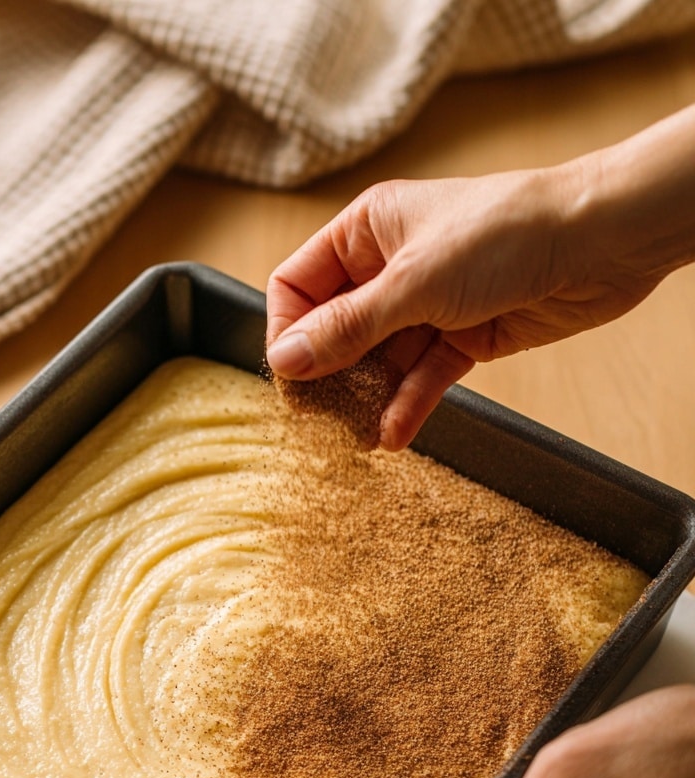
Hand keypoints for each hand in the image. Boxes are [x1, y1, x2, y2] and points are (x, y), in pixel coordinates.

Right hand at [265, 115, 694, 449]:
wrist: (600, 243)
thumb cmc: (505, 235)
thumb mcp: (412, 284)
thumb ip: (347, 327)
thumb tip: (285, 360)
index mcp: (367, 231)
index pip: (299, 285)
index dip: (288, 331)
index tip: (289, 377)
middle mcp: (390, 267)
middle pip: (336, 329)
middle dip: (327, 374)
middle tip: (318, 419)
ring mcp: (426, 305)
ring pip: (379, 361)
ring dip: (368, 399)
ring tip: (355, 438)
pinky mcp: (462, 337)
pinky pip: (421, 377)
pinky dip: (408, 405)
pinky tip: (392, 436)